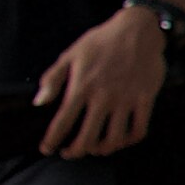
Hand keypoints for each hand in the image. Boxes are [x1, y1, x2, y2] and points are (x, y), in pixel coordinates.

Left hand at [34, 6, 173, 157]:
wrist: (138, 30)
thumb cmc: (101, 41)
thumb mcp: (70, 54)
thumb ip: (52, 79)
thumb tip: (39, 102)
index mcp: (81, 87)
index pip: (62, 121)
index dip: (52, 139)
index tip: (47, 148)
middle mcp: (103, 97)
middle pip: (87, 137)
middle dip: (75, 151)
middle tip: (70, 153)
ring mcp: (126, 100)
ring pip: (114, 138)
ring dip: (102, 149)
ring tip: (95, 149)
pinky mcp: (145, 100)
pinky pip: (139, 129)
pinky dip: (128, 141)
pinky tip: (120, 140)